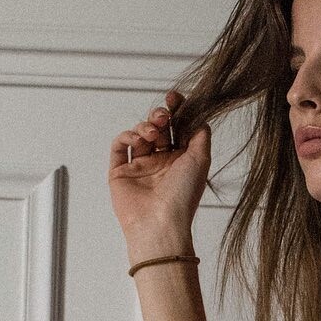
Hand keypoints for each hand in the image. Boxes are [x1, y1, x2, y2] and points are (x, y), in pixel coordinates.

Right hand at [107, 89, 211, 246]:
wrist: (160, 223)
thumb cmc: (183, 195)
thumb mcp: (201, 159)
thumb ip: (201, 134)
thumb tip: (200, 114)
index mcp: (181, 160)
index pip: (176, 127)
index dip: (176, 110)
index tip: (175, 97)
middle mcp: (161, 162)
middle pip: (158, 128)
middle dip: (160, 115)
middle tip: (163, 115)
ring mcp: (140, 167)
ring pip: (139, 134)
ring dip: (145, 126)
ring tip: (153, 134)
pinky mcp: (120, 173)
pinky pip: (119, 147)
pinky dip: (126, 137)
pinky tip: (136, 139)